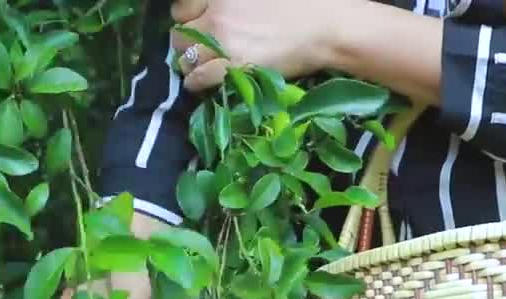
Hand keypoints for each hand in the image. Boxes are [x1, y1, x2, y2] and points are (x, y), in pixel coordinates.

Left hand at [171, 0, 336, 91]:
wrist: (326, 26)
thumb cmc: (302, 4)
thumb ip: (233, 2)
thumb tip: (224, 11)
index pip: (182, 8)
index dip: (187, 18)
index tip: (197, 25)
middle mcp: (216, 15)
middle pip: (179, 34)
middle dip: (186, 42)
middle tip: (198, 49)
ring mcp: (223, 42)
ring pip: (185, 58)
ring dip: (189, 64)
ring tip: (199, 68)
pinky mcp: (233, 67)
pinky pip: (199, 78)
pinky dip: (196, 82)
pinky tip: (199, 84)